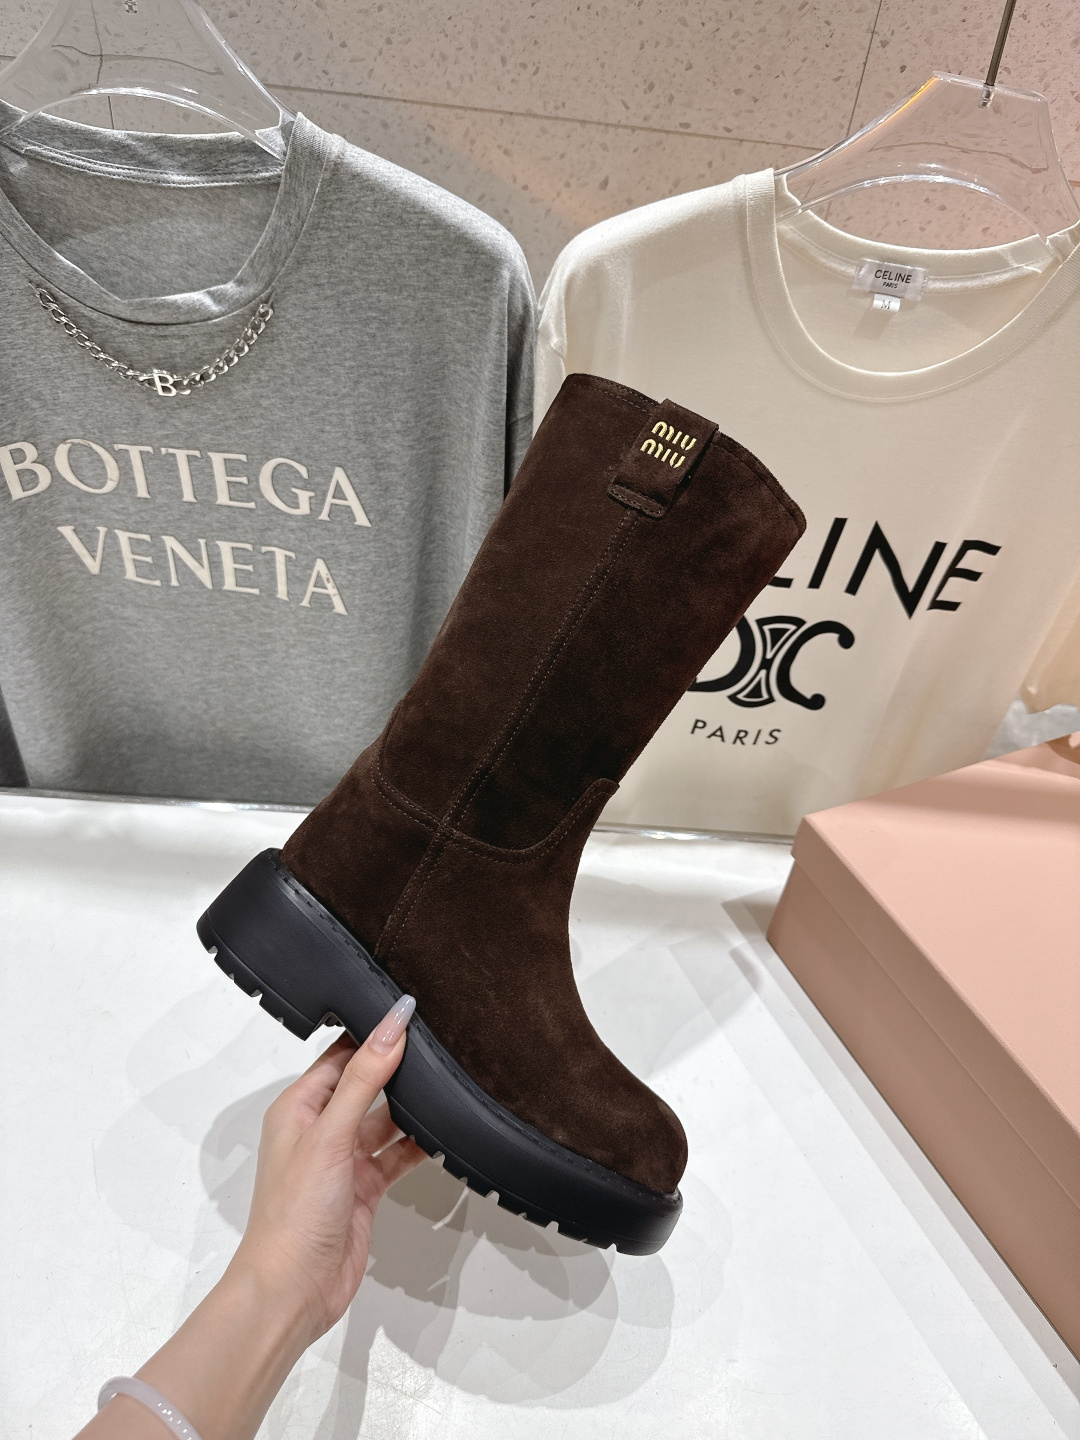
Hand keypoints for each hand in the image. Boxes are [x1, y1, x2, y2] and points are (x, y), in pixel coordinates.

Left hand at [228, 998, 424, 1344]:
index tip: (408, 1014)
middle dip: (396, 1068)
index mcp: (298, 1108)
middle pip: (365, 1085)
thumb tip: (391, 1027)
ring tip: (445, 1086)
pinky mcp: (363, 1189)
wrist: (293, 1290)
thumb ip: (364, 1079)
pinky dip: (417, 1146)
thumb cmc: (291, 1215)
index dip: (372, 1034)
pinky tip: (441, 1135)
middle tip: (436, 1046)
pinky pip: (395, 1156)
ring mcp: (342, 1161)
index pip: (340, 1055)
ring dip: (411, 1109)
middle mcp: (319, 1130)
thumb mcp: (330, 1134)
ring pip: (384, 1120)